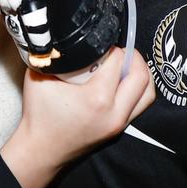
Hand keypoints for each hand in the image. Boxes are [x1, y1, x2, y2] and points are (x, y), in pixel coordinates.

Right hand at [0, 47, 154, 187]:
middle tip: (119, 49)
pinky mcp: (118, 130)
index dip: (112, 47)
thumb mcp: (39, 77)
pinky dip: (137, 90)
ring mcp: (119, 124)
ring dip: (140, 75)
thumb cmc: (38, 116)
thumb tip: (59, 36)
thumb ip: (53, 55)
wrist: (40, 151)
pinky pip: (139, 106)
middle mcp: (114, 113)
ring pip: (148, 94)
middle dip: (133, 57)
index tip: (102, 43)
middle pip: (142, 77)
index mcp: (97, 99)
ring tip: (125, 64)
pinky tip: (121, 82)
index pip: (118, 62)